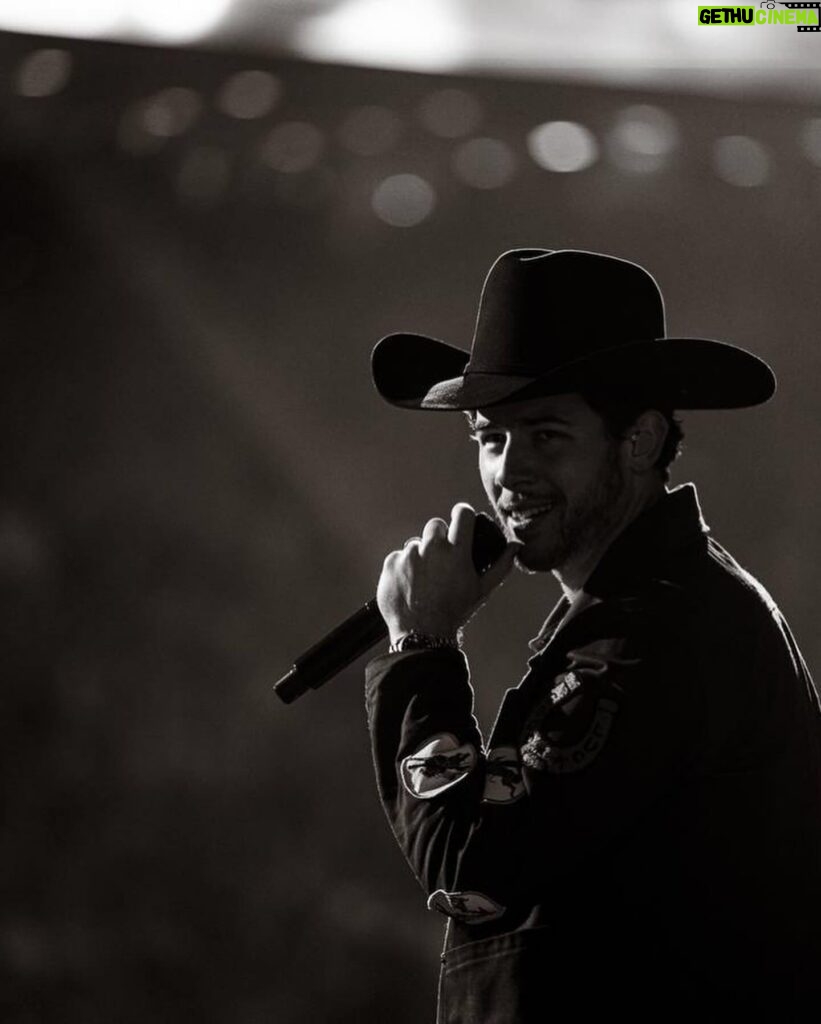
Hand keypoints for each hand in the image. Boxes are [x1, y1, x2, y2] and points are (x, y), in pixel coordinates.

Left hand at [376, 503, 520, 645]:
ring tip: (425, 578)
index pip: (462, 513)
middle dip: (439, 538)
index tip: (461, 520)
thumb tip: (516, 547)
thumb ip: (501, 565)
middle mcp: (432, 548)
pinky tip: (410, 584)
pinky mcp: (391, 563)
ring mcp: (409, 555)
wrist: (422, 633)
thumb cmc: (455, 611)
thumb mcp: (482, 590)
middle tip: (441, 558)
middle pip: (435, 525)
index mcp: (457, 551)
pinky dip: (403, 567)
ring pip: (415, 543)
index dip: (462, 514)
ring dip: (420, 555)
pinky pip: (398, 557)